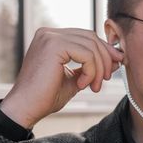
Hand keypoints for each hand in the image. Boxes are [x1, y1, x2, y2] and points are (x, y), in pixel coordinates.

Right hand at [0, 27, 123, 128]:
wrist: (26, 109)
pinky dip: (91, 71)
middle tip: (106, 79)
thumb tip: (117, 58)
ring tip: (94, 87)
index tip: (115, 66)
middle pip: (91, 38)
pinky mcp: (53, 46)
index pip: (87, 37)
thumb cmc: (46, 96)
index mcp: (52, 38)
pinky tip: (82, 85)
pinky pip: (87, 54)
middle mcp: (49, 33)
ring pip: (91, 46)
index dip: (104, 50)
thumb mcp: (75, 78)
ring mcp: (50, 37)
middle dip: (105, 58)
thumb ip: (92, 66)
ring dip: (99, 69)